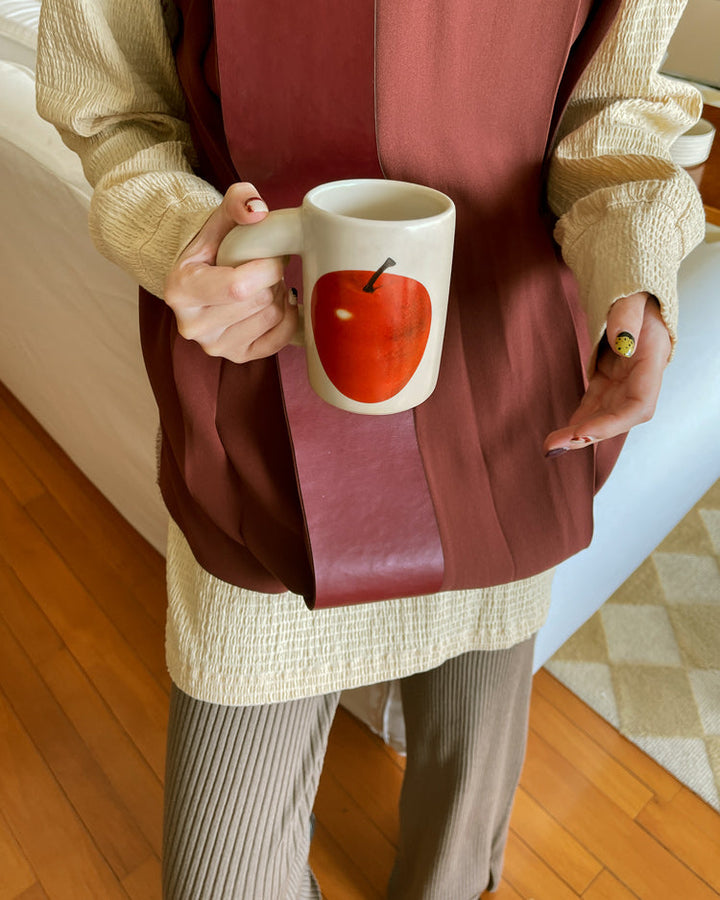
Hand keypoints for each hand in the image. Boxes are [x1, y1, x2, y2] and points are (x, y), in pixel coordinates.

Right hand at [164, 182, 297, 362]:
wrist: (204, 278)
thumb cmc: (214, 248)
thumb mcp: (220, 218)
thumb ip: (238, 201)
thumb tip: (258, 212)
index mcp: (181, 291)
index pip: (239, 287)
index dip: (268, 268)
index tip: (270, 255)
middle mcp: (193, 326)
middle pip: (260, 302)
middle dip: (273, 279)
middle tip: (265, 269)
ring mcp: (214, 346)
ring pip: (272, 318)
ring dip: (280, 296)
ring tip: (265, 284)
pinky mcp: (236, 357)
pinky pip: (279, 340)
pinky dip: (288, 319)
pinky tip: (276, 302)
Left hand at [543, 292, 670, 456]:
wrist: (633, 295)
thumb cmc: (635, 294)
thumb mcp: (632, 298)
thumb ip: (627, 317)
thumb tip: (622, 342)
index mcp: (651, 362)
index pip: (637, 405)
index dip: (612, 423)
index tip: (583, 431)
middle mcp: (640, 380)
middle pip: (618, 418)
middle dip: (589, 434)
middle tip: (556, 445)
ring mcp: (623, 384)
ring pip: (602, 417)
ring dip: (578, 433)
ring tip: (551, 446)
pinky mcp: (607, 382)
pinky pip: (592, 407)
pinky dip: (577, 421)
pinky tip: (559, 436)